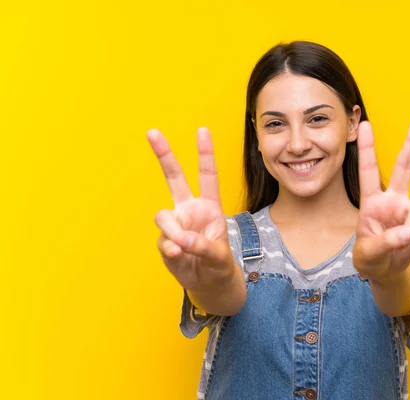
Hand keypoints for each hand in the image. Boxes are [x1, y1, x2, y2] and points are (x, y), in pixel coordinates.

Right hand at [147, 127, 232, 289]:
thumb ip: (204, 246)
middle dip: (164, 155)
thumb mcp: (220, 256)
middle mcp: (190, 209)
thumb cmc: (219, 264)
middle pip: (174, 178)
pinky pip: (162, 240)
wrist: (209, 284)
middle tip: (152, 132)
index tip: (202, 130)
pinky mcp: (164, 240)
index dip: (205, 153)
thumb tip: (182, 240)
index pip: (207, 176)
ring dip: (172, 231)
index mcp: (210, 206)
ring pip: (163, 216)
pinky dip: (170, 249)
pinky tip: (179, 256)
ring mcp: (175, 224)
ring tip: (183, 247)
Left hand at [353, 116, 409, 283]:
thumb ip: (386, 241)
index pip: (369, 171)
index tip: (364, 124)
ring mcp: (409, 212)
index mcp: (372, 202)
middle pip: (404, 167)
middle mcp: (393, 201)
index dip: (367, 148)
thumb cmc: (370, 258)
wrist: (385, 273)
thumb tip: (409, 231)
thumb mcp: (368, 253)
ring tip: (407, 240)